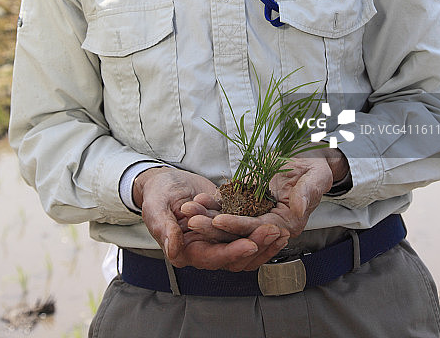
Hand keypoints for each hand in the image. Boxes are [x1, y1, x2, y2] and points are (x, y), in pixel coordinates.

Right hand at [133, 167, 288, 270]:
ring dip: (264, 242)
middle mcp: (205, 249)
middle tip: (274, 232)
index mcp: (186, 251)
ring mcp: (218, 239)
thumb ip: (165, 229)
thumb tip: (174, 250)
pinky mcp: (227, 226)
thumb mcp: (156, 209)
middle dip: (256, 246)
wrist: (164, 182)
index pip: (212, 258)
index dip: (232, 253)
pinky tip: (279, 224)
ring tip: (283, 232)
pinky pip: (246, 232)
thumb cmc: (157, 195)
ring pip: (245, 248)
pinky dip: (261, 230)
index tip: (250, 244)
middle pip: (234, 257)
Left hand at [186, 151, 348, 256]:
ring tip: (188, 210)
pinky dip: (211, 205)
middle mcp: (268, 225)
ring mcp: (255, 215)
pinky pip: (227, 207)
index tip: (218, 220)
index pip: (258, 229)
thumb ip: (308, 194)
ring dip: (207, 217)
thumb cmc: (314, 172)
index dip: (238, 225)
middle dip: (213, 227)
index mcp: (285, 225)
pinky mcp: (247, 204)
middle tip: (192, 219)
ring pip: (227, 222)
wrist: (306, 163)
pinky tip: (196, 200)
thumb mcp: (317, 179)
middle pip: (237, 232)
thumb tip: (299, 208)